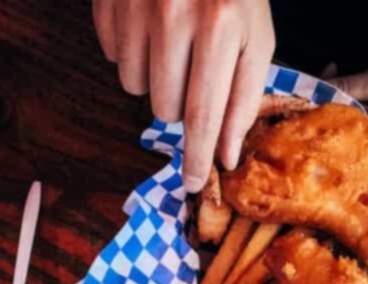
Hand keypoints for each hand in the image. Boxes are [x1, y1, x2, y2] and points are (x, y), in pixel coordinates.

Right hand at [92, 0, 274, 191]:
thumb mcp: (255, 36)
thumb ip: (243, 98)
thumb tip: (225, 156)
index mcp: (220, 25)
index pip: (203, 115)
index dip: (195, 156)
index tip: (191, 183)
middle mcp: (174, 13)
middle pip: (165, 108)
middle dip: (179, 104)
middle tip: (192, 70)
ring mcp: (135, 4)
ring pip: (134, 88)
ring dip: (153, 78)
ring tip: (171, 43)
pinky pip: (112, 56)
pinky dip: (130, 50)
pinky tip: (147, 24)